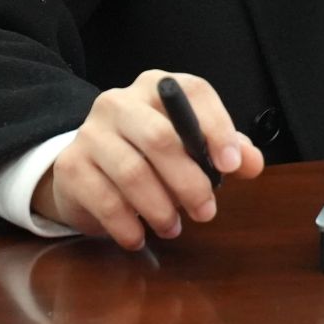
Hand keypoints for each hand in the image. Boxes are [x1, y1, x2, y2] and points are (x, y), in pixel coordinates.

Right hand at [33, 70, 264, 248]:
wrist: (86, 168)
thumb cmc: (149, 153)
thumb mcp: (191, 145)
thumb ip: (226, 150)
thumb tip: (252, 163)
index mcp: (158, 87)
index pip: (192, 92)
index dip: (216, 127)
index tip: (231, 165)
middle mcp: (120, 102)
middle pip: (160, 137)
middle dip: (189, 181)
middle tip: (205, 212)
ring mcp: (90, 132)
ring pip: (132, 172)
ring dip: (159, 208)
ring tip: (173, 228)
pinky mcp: (71, 166)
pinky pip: (104, 199)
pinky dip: (127, 224)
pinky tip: (139, 236)